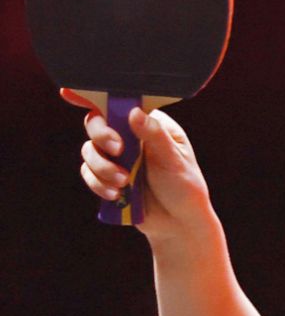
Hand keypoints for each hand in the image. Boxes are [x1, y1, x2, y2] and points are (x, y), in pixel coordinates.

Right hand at [62, 88, 218, 244]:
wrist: (179, 224)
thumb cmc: (185, 186)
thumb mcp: (174, 159)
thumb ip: (154, 135)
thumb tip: (134, 112)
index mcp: (151, 124)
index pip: (122, 103)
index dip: (94, 95)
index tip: (69, 91)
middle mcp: (131, 137)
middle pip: (97, 123)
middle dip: (101, 136)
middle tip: (118, 150)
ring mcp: (118, 157)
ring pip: (89, 150)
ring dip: (101, 167)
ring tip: (124, 182)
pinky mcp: (108, 177)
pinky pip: (89, 174)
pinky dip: (98, 183)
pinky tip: (116, 194)